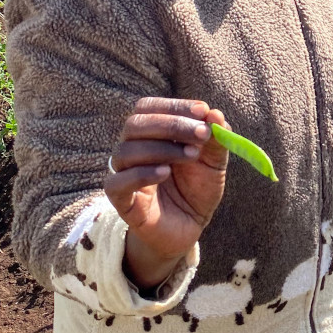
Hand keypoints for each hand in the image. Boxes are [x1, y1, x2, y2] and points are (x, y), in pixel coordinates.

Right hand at [103, 97, 228, 289]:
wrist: (190, 228)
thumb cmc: (197, 188)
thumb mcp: (214, 162)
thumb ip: (216, 139)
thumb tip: (215, 114)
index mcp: (152, 133)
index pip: (149, 107)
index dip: (174, 105)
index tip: (202, 111)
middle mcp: (133, 148)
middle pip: (135, 124)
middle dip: (171, 124)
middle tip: (201, 134)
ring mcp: (125, 174)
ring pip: (126, 150)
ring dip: (163, 148)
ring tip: (192, 155)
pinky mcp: (121, 200)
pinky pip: (117, 182)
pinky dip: (141, 174)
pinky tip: (165, 173)